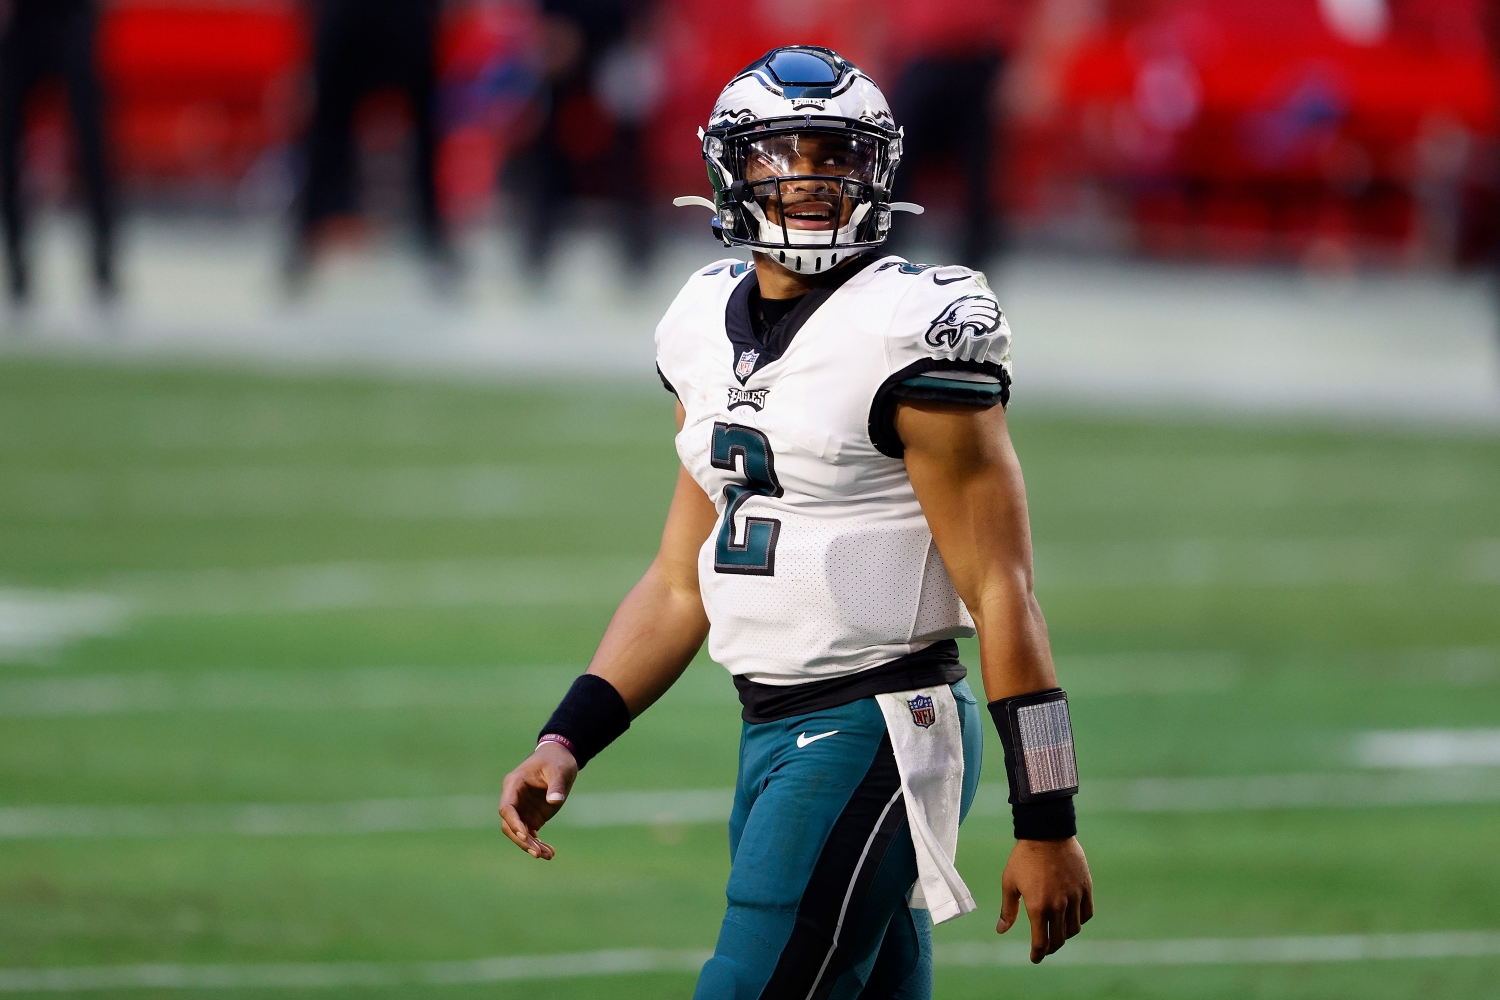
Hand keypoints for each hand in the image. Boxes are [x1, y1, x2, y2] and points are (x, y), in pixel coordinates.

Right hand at [498, 742, 577, 860]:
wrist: (561, 757)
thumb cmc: (557, 760)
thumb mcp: (560, 770)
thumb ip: (556, 785)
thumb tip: (554, 801)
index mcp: (514, 784)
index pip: (507, 808)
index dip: (514, 823)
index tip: (525, 834)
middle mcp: (514, 798)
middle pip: (509, 824)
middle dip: (522, 840)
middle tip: (538, 853)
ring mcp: (522, 808)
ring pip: (519, 833)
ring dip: (530, 845)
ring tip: (547, 856)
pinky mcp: (532, 815)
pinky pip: (530, 833)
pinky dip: (538, 843)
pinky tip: (549, 853)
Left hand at [996, 837, 1092, 962]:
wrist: (1046, 832)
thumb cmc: (1023, 857)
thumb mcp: (1009, 882)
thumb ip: (1008, 909)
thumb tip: (1001, 930)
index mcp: (1038, 907)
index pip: (1041, 941)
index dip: (1038, 954)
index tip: (1035, 958)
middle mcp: (1059, 905)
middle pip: (1059, 939)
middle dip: (1051, 947)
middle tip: (1045, 948)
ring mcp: (1074, 897)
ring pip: (1074, 928)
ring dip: (1065, 935)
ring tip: (1058, 933)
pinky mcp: (1085, 887)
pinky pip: (1086, 913)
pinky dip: (1079, 920)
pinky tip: (1072, 918)